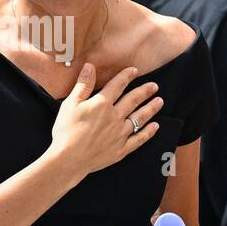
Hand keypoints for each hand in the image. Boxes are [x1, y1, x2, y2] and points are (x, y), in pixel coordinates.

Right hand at [48, 63, 162, 177]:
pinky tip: (155, 127)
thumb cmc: (66, 131)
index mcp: (102, 104)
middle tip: (154, 86)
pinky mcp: (120, 150)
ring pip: (139, 118)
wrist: (69, 159)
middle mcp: (115, 117)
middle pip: (133, 100)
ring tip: (160, 102)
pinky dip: (148, 132)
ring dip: (151, 109)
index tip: (134, 71)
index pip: (117, 85)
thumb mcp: (70, 104)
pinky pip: (138, 139)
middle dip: (145, 92)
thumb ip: (83, 85)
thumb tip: (90, 66)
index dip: (126, 76)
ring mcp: (120, 134)